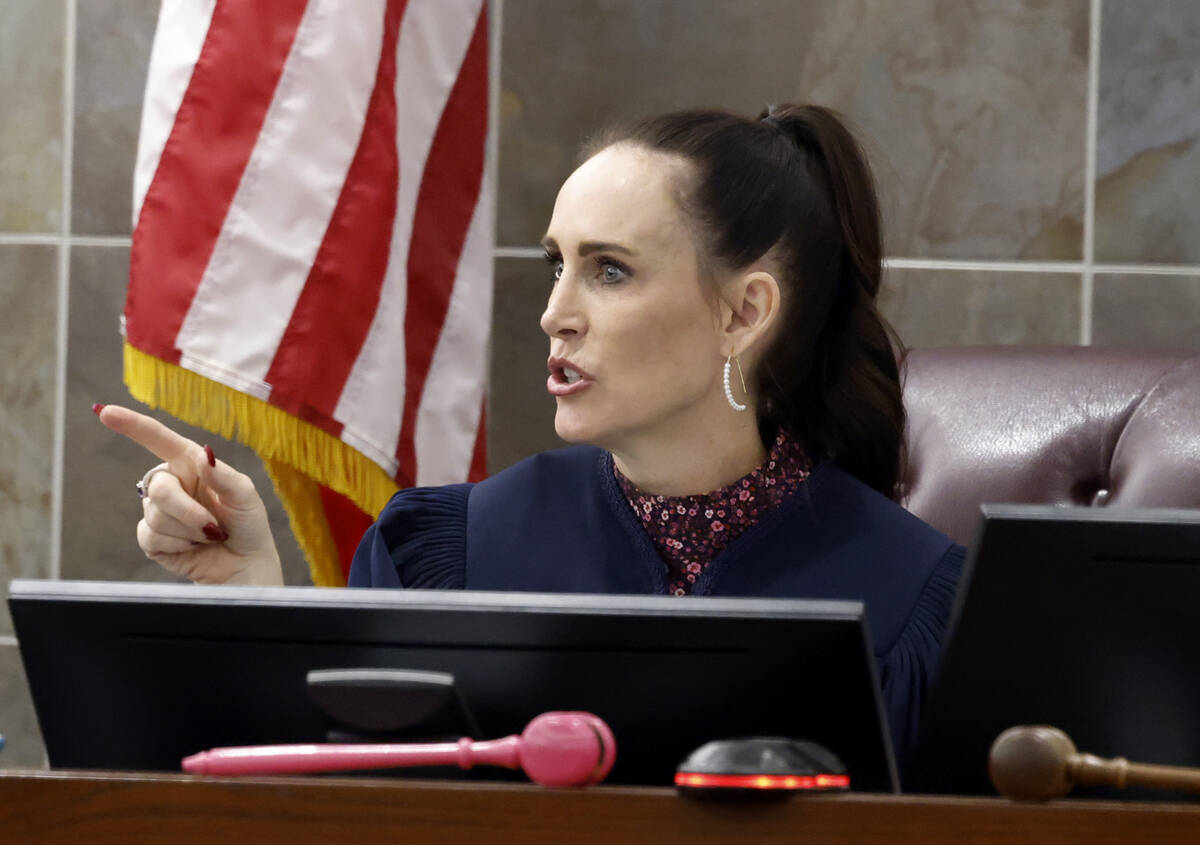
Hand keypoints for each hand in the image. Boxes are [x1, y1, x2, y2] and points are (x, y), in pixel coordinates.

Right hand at [96, 404, 283, 585]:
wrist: (243, 564)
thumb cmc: (247, 524)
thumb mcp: (245, 496)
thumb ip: (224, 476)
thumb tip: (204, 455)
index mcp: (191, 464)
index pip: (159, 440)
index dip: (133, 426)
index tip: (105, 412)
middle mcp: (172, 483)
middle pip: (159, 488)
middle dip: (188, 511)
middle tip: (213, 526)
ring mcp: (159, 510)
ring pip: (156, 515)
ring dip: (188, 530)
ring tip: (209, 535)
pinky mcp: (152, 537)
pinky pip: (151, 536)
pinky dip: (178, 545)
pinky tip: (192, 546)